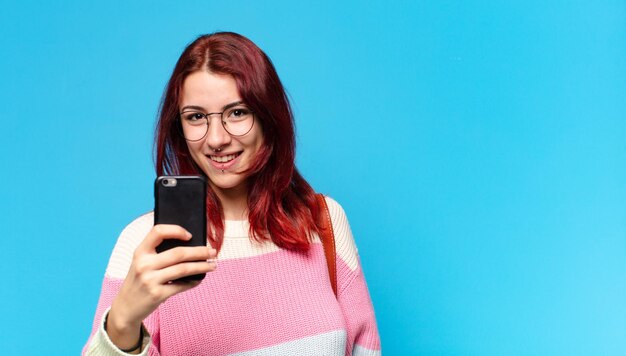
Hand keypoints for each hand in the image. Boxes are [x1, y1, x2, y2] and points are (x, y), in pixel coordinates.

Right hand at [106, 224, 216, 349]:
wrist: (125, 308)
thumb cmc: (138, 281)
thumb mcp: (141, 263)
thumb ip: (157, 254)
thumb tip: (190, 246)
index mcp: (140, 252)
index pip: (158, 232)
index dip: (176, 230)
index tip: (190, 235)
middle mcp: (144, 264)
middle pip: (179, 253)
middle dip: (200, 252)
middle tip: (213, 251)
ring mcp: (150, 280)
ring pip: (184, 269)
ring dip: (202, 266)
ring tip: (213, 265)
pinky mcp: (157, 295)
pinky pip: (182, 285)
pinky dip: (194, 281)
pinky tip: (200, 278)